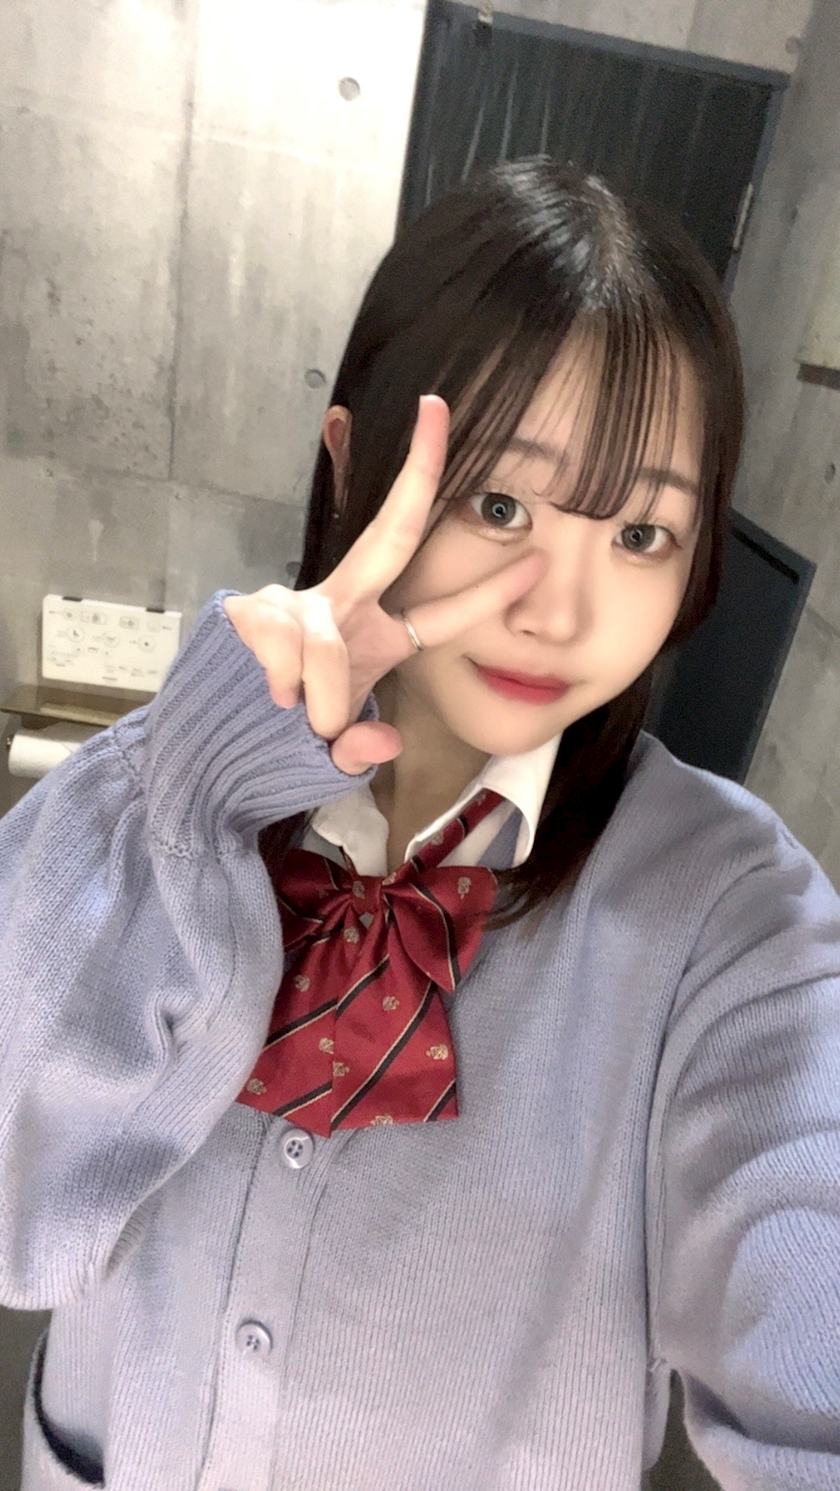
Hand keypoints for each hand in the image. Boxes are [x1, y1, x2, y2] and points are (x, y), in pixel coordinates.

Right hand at [223, 396, 544, 773]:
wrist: (211, 749)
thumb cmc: (279, 741)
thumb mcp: (331, 755)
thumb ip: (361, 747)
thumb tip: (380, 739)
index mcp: (376, 638)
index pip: (442, 616)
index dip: (490, 593)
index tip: (538, 561)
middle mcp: (344, 604)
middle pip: (393, 532)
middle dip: (420, 471)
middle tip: (438, 410)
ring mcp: (297, 601)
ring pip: (326, 647)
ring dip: (319, 698)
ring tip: (299, 718)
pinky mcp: (253, 608)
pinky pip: (285, 653)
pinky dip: (281, 688)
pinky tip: (267, 694)